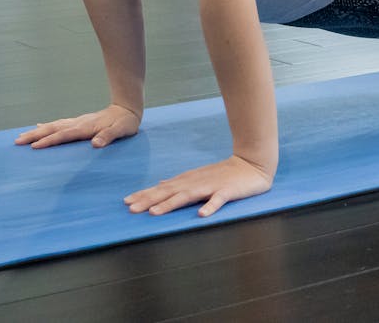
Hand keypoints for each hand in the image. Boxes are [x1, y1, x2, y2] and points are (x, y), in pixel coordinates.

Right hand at [14, 103, 140, 148]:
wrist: (127, 108)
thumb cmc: (125, 122)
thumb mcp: (121, 131)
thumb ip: (108, 136)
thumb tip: (95, 144)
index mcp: (86, 127)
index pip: (64, 135)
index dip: (50, 140)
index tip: (35, 146)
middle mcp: (78, 123)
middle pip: (53, 129)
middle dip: (35, 135)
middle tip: (18, 141)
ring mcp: (77, 122)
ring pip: (53, 126)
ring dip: (37, 131)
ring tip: (22, 136)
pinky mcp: (78, 122)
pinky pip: (59, 124)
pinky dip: (47, 126)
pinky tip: (39, 127)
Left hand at [124, 154, 273, 217]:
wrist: (252, 164)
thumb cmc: (224, 173)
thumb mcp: (198, 176)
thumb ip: (180, 182)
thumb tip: (160, 183)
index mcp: (188, 181)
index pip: (162, 189)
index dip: (144, 195)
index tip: (126, 202)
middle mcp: (196, 183)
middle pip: (169, 192)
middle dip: (149, 200)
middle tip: (131, 209)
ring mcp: (212, 186)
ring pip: (188, 195)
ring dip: (170, 204)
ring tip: (154, 213)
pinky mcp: (228, 191)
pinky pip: (218, 200)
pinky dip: (210, 206)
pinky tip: (201, 214)